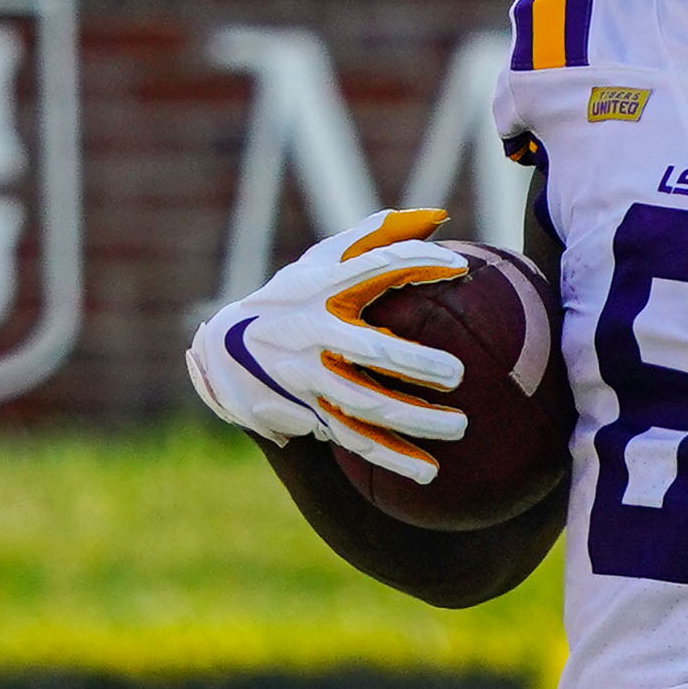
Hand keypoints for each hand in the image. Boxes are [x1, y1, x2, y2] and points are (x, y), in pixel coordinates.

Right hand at [185, 210, 472, 482]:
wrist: (227, 351)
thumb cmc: (294, 296)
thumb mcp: (322, 260)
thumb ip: (377, 236)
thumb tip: (438, 216)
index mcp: (320, 286)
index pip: (372, 268)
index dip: (415, 263)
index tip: (460, 267)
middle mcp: (311, 331)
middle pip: (368, 349)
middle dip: (413, 363)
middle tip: (458, 374)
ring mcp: (307, 375)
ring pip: (363, 402)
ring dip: (412, 419)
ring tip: (460, 426)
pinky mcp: (308, 410)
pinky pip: (354, 438)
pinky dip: (392, 457)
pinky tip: (430, 472)